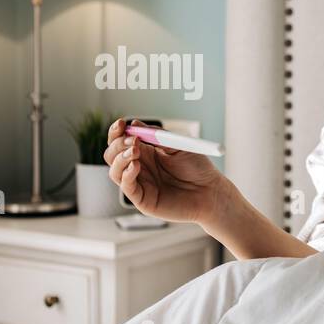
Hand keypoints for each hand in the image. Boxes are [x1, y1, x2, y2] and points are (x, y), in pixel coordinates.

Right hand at [105, 118, 225, 223]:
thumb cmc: (198, 168)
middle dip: (117, 144)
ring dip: (120, 158)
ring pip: (114, 170)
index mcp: (146, 152)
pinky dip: (127, 174)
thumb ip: (156, 135)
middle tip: (132, 141)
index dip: (116, 132)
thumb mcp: (177, 145)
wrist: (211, 191)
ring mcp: (140, 184)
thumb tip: (134, 123)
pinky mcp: (143, 200)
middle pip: (112, 154)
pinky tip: (136, 166)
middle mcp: (139, 167)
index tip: (120, 124)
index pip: (121, 141)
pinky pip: (126, 187)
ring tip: (134, 151)